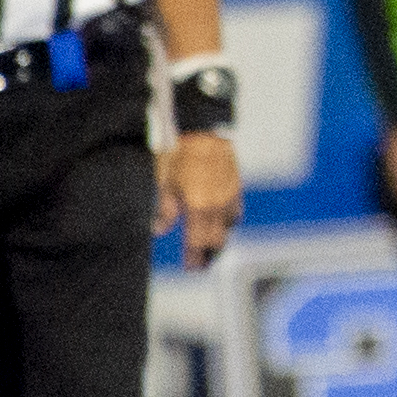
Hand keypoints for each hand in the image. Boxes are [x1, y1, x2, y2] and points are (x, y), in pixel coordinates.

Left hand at [159, 128, 240, 259]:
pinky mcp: (235, 186)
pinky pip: (235, 212)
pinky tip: (220, 220)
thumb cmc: (179, 152)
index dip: (194, 259)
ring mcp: (229, 197)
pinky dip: (228, 221)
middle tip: (199, 263)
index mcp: (197, 208)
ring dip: (218, 239)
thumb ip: (164, 209)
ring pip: (228, 229)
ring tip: (209, 245)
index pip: (197, 243)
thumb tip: (160, 230)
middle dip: (208, 255)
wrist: (202, 127)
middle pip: (216, 241)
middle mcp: (216, 206)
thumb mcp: (163, 180)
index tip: (191, 269)